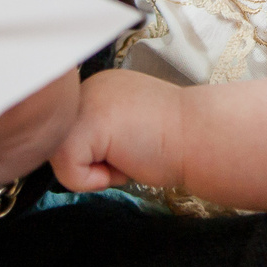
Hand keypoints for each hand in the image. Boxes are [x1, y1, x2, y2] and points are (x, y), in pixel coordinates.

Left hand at [47, 69, 179, 194]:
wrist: (204, 136)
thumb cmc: (178, 140)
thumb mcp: (129, 127)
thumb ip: (103, 131)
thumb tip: (81, 152)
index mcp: (102, 87)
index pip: (77, 133)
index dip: (100, 153)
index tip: (136, 144)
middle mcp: (89, 87)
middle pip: (63, 145)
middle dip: (94, 161)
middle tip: (133, 151)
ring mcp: (85, 102)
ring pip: (61, 159)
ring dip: (96, 171)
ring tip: (129, 155)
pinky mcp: (84, 125)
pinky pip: (68, 171)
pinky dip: (96, 180)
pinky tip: (127, 161)